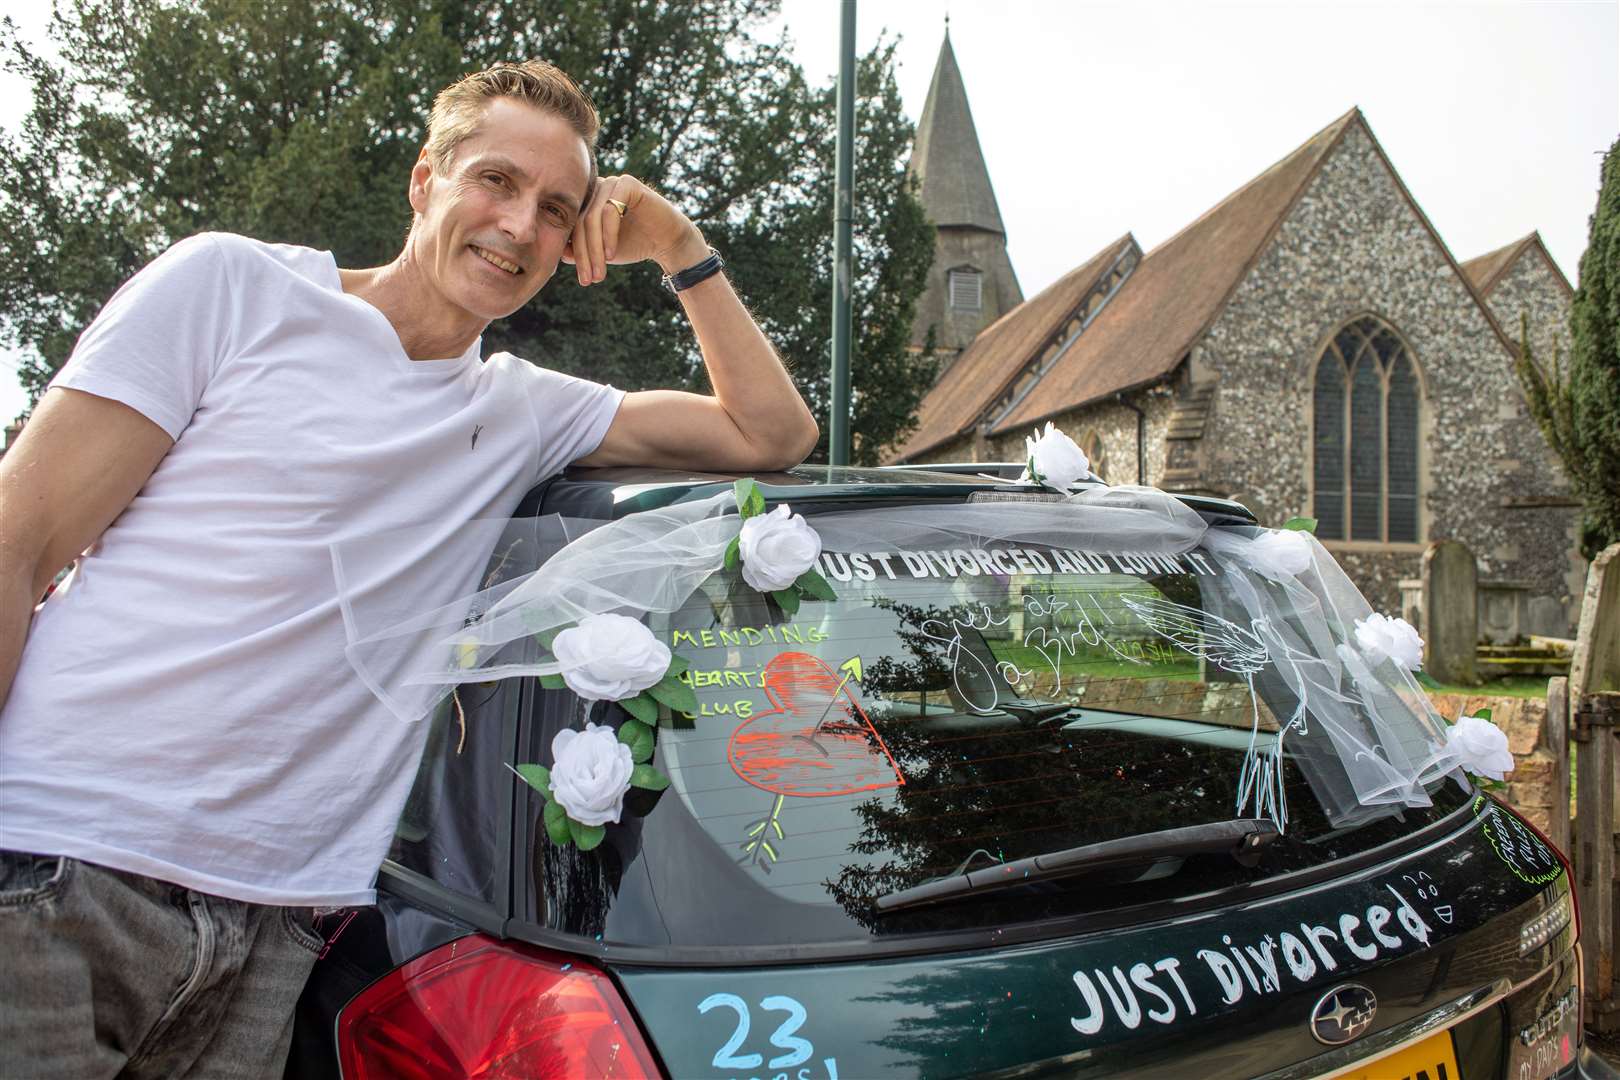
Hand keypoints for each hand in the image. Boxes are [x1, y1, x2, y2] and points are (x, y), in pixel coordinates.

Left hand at [562, 175, 708, 286]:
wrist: (668, 240)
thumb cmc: (633, 244)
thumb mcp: (601, 251)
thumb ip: (580, 249)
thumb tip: (558, 253)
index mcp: (586, 201)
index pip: (571, 226)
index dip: (574, 254)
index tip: (582, 280)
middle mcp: (596, 188)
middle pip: (580, 223)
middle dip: (585, 255)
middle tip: (589, 280)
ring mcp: (611, 184)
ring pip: (592, 218)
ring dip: (595, 250)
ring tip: (600, 273)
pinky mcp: (627, 184)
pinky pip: (610, 211)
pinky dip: (609, 235)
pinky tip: (612, 254)